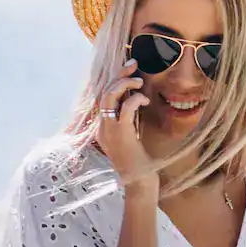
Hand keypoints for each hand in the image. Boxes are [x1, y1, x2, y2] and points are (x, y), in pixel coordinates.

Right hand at [93, 57, 156, 192]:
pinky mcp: (120, 133)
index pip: (103, 96)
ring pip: (109, 96)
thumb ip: (129, 119)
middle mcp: (101, 126)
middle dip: (119, 75)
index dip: (115, 79)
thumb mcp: (131, 136)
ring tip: (139, 82)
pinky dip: (134, 99)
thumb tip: (134, 99)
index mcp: (102, 126)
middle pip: (104, 91)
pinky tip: (144, 100)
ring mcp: (108, 129)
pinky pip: (124, 108)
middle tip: (134, 65)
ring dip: (124, 84)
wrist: (138, 181)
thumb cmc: (138, 161)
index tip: (129, 68)